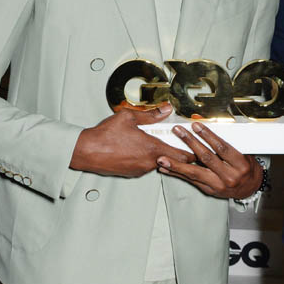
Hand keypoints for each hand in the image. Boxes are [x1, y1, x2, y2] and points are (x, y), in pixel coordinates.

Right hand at [70, 104, 188, 176]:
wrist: (87, 152)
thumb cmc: (105, 136)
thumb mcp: (128, 117)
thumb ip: (150, 115)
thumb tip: (165, 109)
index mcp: (152, 148)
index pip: (183, 156)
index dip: (192, 153)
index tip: (197, 148)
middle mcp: (149, 162)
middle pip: (174, 163)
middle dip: (180, 156)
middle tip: (184, 148)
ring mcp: (141, 170)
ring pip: (160, 164)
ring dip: (163, 156)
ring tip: (159, 145)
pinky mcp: (132, 174)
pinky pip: (147, 167)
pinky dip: (149, 160)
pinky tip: (142, 151)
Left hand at [156, 121, 262, 199]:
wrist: (250, 188)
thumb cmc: (246, 168)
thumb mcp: (243, 154)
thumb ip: (226, 144)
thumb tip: (206, 128)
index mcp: (240, 165)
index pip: (222, 148)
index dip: (208, 136)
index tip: (196, 125)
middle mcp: (229, 176)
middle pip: (206, 158)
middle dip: (190, 143)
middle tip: (178, 132)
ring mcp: (218, 185)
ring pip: (194, 173)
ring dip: (176, 165)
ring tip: (162, 158)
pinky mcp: (209, 190)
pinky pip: (190, 181)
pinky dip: (177, 173)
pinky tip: (165, 168)